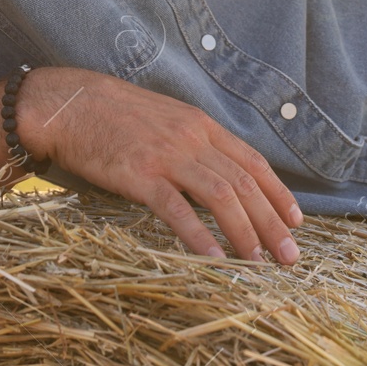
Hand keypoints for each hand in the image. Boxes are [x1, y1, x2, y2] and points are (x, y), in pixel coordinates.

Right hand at [23, 67, 302, 264]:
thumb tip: (220, 174)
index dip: (278, 193)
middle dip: (271, 222)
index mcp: (201, 124)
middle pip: (244, 183)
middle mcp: (192, 138)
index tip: (296, 221)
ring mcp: (167, 155)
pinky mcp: (139, 174)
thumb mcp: (167, 119)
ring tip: (258, 262)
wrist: (70, 104)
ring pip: (220, 195)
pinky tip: (214, 259)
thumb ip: (194, 142)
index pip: (253, 161)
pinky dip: (199, 236)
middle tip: (289, 255)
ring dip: (244, 231)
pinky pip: (176, 209)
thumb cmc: (115, 115)